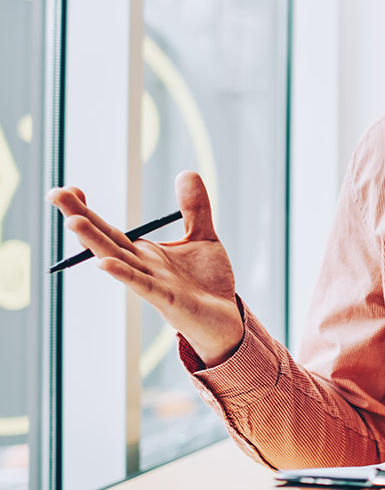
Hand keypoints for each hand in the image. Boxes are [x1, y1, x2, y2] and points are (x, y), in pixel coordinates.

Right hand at [47, 171, 243, 366]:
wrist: (225, 317)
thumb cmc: (207, 282)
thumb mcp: (203, 237)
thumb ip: (194, 208)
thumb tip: (186, 172)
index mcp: (144, 252)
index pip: (109, 228)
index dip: (90, 209)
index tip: (71, 187)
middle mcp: (141, 266)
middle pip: (104, 240)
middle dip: (80, 217)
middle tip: (54, 193)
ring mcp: (151, 283)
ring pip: (117, 260)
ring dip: (95, 242)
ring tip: (73, 223)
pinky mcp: (167, 299)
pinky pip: (142, 286)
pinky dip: (123, 274)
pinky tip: (104, 263)